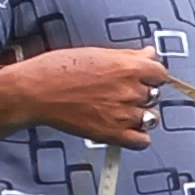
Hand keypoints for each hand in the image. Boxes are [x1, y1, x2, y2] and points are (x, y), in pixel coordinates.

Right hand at [21, 45, 170, 145]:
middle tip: (122, 93)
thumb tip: (149, 54)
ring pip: (151, 117)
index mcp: (128, 68)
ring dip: (141, 115)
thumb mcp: (96, 53)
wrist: (34, 92)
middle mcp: (130, 91)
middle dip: (142, 94)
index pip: (160, 73)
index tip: (143, 77)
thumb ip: (128, 55)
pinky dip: (138, 136)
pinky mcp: (113, 134)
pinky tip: (126, 129)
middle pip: (155, 95)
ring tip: (121, 110)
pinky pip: (142, 140)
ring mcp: (123, 114)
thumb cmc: (57, 69)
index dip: (151, 75)